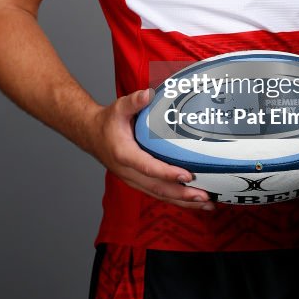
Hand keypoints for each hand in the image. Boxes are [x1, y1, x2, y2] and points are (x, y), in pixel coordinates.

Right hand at [91, 88, 214, 209]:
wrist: (92, 135)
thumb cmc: (108, 122)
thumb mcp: (118, 107)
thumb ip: (133, 101)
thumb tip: (148, 94)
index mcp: (124, 155)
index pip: (148, 167)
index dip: (168, 173)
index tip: (187, 176)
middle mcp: (128, 172)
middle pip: (157, 188)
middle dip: (182, 195)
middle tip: (204, 197)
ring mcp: (133, 180)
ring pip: (159, 195)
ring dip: (183, 201)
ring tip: (206, 204)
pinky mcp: (138, 182)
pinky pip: (158, 194)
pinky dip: (176, 199)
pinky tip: (193, 201)